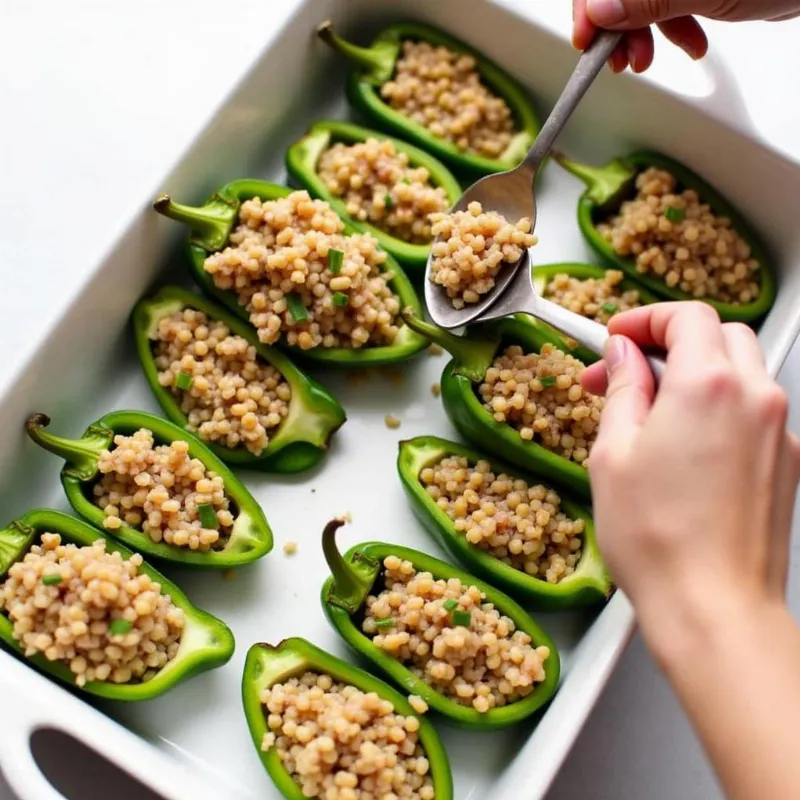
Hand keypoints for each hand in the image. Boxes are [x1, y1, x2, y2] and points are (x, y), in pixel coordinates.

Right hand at [573, 0, 799, 72]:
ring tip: (650, 61)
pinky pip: (664, 5)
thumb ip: (647, 0)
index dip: (588, 6)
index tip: (587, 40)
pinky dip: (671, 30)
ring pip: (637, 2)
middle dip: (614, 27)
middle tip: (624, 60)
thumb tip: (598, 12)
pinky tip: (688, 46)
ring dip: (641, 36)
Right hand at [581, 302, 799, 658]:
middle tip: (625, 373)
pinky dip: (719, 407)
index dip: (644, 319)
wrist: (715, 608)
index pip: (686, 316)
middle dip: (668, 342)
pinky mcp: (787, 463)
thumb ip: (622, 390)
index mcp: (706, 385)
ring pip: (741, 371)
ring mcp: (779, 431)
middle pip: (718, 335)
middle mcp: (754, 398)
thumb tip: (622, 357)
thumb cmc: (658, 540)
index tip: (615, 339)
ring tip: (651, 411)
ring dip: (695, 373)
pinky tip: (683, 446)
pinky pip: (753, 411)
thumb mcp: (613, 454)